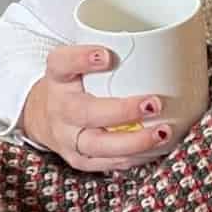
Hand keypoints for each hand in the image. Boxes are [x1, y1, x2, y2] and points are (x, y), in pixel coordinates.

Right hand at [20, 45, 171, 171]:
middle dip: (122, 111)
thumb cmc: (76, 87)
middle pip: (85, 112)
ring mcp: (67, 139)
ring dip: (134, 142)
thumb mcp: (81, 66)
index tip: (106, 56)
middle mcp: (59, 110)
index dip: (81, 59)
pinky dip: (134, 158)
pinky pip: (108, 164)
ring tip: (162, 132)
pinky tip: (155, 149)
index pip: (61, 64)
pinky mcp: (79, 160)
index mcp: (58, 79)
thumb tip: (166, 47)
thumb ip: (110, 57)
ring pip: (99, 145)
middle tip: (154, 104)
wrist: (45, 119)